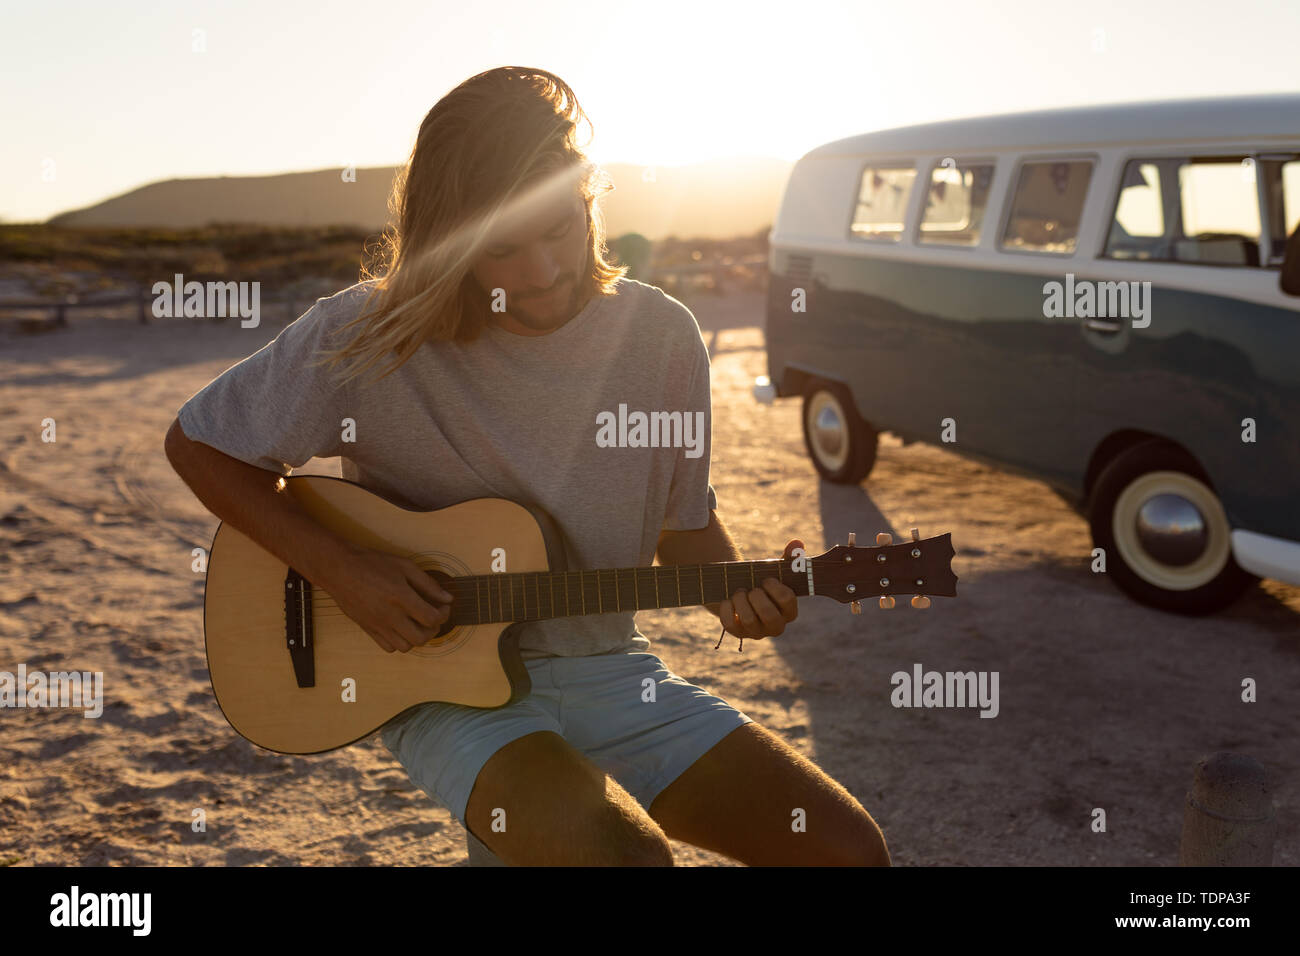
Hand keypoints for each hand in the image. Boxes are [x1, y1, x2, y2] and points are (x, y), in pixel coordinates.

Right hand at [312, 542, 452, 652]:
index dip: (444, 615)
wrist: (340, 569)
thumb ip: (428, 584)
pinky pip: (388, 647)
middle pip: (421, 638)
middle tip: (433, 617)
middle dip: (434, 629)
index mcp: (401, 597)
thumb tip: (447, 598)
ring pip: (405, 646)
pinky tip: (401, 627)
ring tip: (418, 623)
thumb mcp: (405, 566)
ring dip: (417, 637)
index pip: (431, 618)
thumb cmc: (372, 563)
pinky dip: (399, 642)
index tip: (444, 607)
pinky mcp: (368, 629)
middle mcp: (390, 615)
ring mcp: (378, 625)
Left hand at [717, 539, 801, 640]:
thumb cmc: (765, 583)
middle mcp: (776, 626)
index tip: (766, 579)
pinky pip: (730, 625)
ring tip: (739, 592)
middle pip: (769, 616)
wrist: (744, 593)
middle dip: (757, 598)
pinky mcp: (739, 633)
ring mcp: (757, 632)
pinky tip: (728, 600)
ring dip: (741, 601)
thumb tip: (796, 543)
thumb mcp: (776, 570)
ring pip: (749, 621)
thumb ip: (789, 558)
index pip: (788, 601)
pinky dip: (726, 609)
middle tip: (752, 589)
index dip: (775, 588)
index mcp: (789, 611)